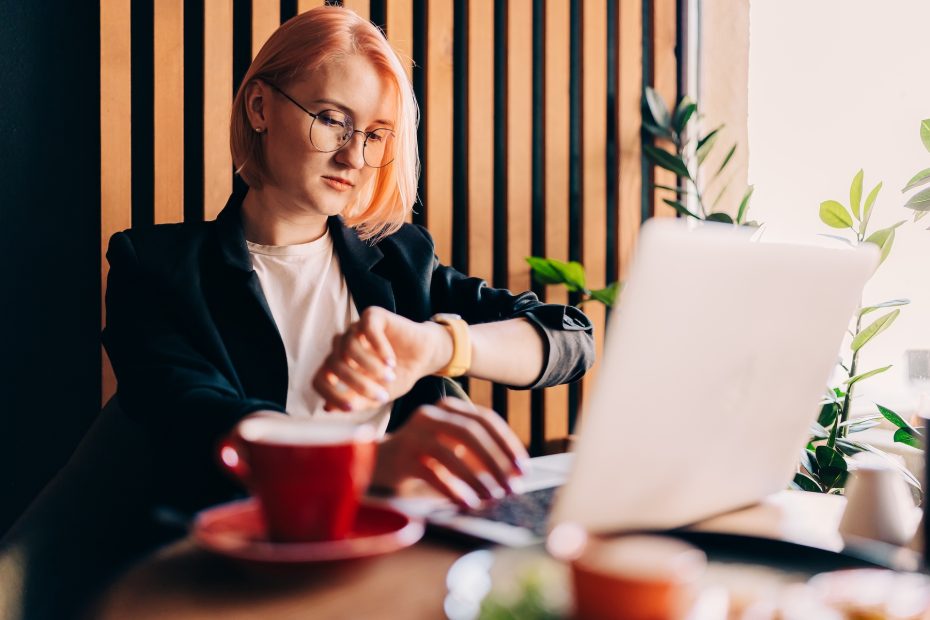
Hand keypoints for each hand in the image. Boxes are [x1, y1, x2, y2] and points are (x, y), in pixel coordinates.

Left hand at [312, 306, 452, 411]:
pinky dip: (379, 348)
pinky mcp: (372, 316)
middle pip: (334, 364)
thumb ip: (355, 401)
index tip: (351, 408)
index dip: (331, 395)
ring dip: (370, 366)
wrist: (424, 357)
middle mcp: (341, 346)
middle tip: (382, 395)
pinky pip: (367, 329)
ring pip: (348, 347)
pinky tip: (391, 362)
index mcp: (337, 366)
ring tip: (390, 376)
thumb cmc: (398, 377)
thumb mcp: (376, 396)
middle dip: (358, 384)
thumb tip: (328, 408)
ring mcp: (355, 329)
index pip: (319, 380)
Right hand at [370, 398, 529, 507]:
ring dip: (476, 478)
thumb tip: (514, 476)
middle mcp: (430, 414)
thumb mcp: (453, 448)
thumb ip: (479, 455)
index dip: (507, 444)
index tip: (523, 469)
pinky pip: (431, 473)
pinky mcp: (401, 456)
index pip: (485, 419)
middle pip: (470, 432)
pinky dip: (452, 489)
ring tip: (491, 497)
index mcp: (448, 408)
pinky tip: (466, 503)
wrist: (376, 463)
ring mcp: (413, 434)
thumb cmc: (424, 457)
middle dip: (496, 461)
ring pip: (450, 453)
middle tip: (512, 487)